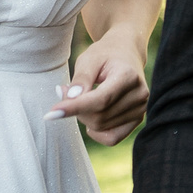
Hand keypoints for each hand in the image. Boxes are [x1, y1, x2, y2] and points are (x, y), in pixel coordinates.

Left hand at [51, 29, 148, 145]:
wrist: (126, 54)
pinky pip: (112, 138)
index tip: (51, 113)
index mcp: (129, 76)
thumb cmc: (105, 55)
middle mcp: (139, 94)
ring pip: (101, 127)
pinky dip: (97, 131)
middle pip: (99, 116)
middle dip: (77, 109)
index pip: (100, 100)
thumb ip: (80, 79)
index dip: (75, 107)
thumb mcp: (89, 59)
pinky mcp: (137, 119)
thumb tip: (71, 99)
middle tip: (69, 93)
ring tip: (84, 98)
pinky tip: (92, 116)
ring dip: (85, 117)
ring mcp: (141, 109)